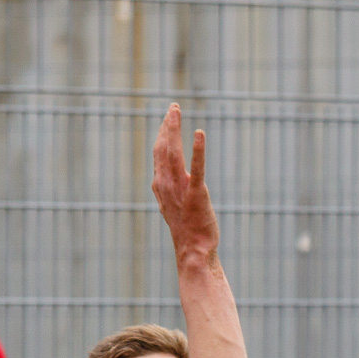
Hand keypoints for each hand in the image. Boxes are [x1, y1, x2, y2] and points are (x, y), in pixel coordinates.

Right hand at [151, 103, 218, 259]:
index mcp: (161, 185)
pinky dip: (198, 150)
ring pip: (173, 153)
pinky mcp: (197, 195)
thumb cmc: (187, 230)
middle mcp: (166, 184)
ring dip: (174, 129)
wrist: (193, 250)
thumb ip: (171, 188)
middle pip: (163, 148)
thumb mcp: (174, 205)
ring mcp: (180, 189)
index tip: (168, 117)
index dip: (163, 133)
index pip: (159, 153)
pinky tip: (199, 133)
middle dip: (167, 125)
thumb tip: (167, 178)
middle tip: (173, 107)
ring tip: (176, 111)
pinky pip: (197, 168)